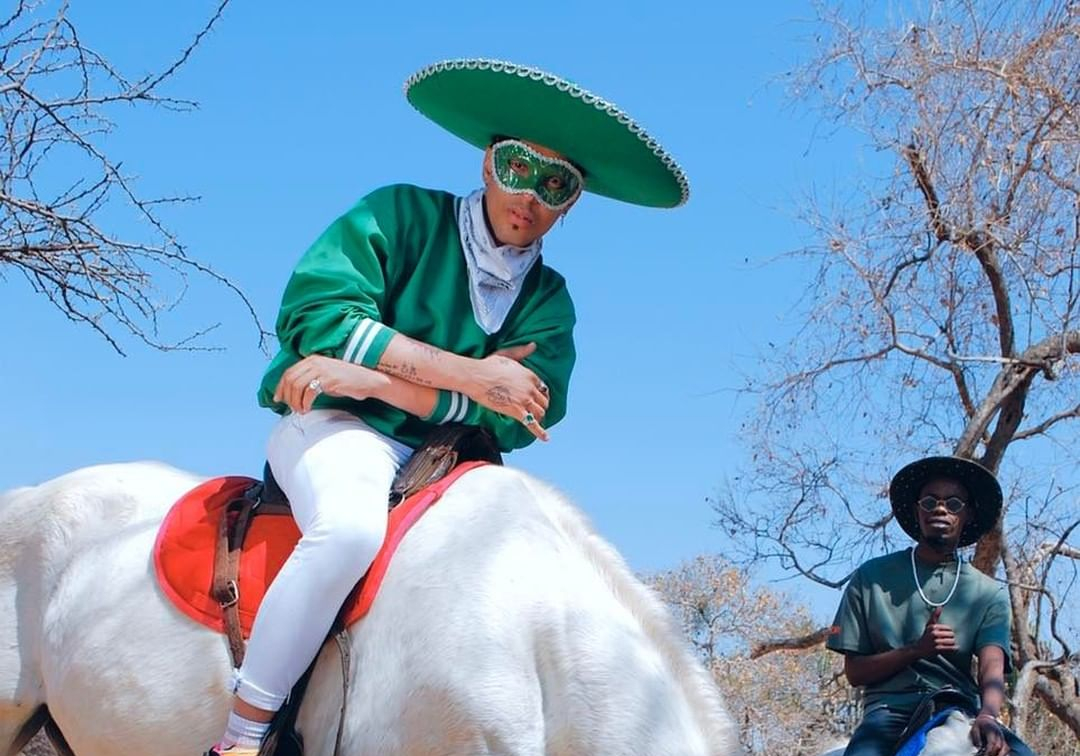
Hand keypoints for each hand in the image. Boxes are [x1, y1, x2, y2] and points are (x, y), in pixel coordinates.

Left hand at [273, 355, 388, 413]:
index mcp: (311, 360)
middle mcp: (314, 362)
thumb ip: (309, 380)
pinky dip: (305, 403)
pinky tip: (307, 409)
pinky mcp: (329, 379)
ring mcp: (322, 369)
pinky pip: (309, 392)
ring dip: (295, 401)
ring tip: (300, 410)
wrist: (368, 380)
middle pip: (290, 379)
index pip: (288, 372)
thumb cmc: (346, 381)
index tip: (278, 399)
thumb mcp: (324, 377)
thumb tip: (291, 394)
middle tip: (291, 408)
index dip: (280, 387)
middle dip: (287, 396)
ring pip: (297, 386)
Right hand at [470, 342, 549, 441]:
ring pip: (540, 412)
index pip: (543, 388)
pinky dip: (540, 432)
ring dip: (539, 417)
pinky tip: (545, 438)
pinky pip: (532, 423)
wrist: (475, 376)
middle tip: (536, 411)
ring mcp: (524, 400)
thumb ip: (522, 351)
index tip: (538, 398)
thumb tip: (534, 345)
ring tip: (536, 421)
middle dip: (541, 406)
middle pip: (543, 401)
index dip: (541, 394)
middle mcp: (530, 387)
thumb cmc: (488, 365)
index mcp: (530, 374)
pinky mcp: (516, 411)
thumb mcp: (507, 355)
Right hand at [914, 606, 958, 656]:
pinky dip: (953, 649)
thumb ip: (935, 616)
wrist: (918, 649)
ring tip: (949, 644)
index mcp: (933, 627)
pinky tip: (952, 648)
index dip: (949, 632)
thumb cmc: (925, 637)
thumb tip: (940, 607)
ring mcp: (935, 641)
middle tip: (948, 640)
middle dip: (951, 638)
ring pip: (952, 641)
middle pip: (951, 635)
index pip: (949, 628)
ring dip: (952, 644)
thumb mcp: (929, 625)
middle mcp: (934, 633)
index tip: (946, 634)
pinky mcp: (938, 649)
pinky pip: (951, 648)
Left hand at [971, 713, 1008, 755]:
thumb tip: (979, 747)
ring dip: (1001, 754)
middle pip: (999, 746)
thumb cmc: (980, 723)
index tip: (985, 754)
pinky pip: (1006, 748)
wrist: (987, 717)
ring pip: (1005, 748)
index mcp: (991, 731)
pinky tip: (999, 755)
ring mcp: (1002, 737)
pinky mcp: (1003, 739)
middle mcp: (998, 734)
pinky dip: (1004, 753)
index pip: (992, 743)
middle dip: (994, 754)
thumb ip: (976, 737)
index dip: (989, 750)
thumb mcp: (975, 728)